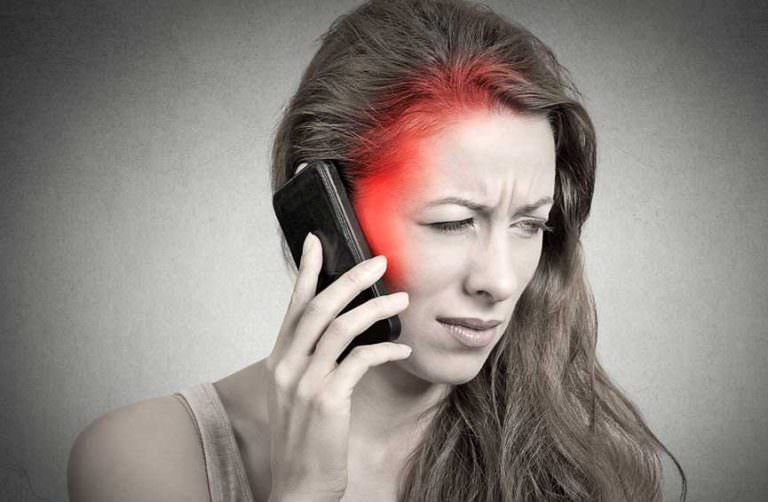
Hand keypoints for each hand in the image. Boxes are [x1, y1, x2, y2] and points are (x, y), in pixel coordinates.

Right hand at [265, 232, 410, 500]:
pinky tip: (402, 347)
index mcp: (279, 360)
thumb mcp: (299, 393)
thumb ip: (313, 361)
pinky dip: (383, 349)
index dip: (306, 272)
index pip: (293, 306)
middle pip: (317, 308)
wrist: (298, 484)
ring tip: (401, 300)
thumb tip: (344, 331)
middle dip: (348, 279)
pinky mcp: (327, 401)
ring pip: (339, 328)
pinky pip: (359, 361)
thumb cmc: (304, 438)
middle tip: (377, 261)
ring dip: (374, 309)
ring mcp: (305, 383)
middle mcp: (287, 366)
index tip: (317, 241)